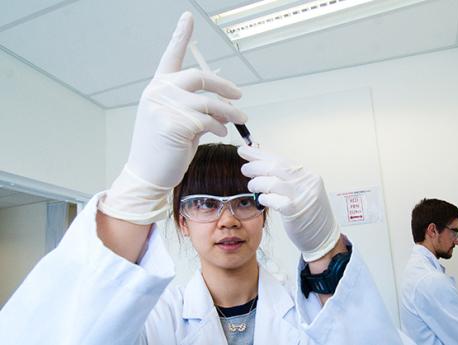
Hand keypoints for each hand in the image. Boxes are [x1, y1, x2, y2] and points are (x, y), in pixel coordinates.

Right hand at [99, 12, 246, 223]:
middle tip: (239, 95)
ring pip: (209, 102)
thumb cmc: (164, 149)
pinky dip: (219, 127)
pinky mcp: (175, 123)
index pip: (171, 55)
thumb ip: (196, 107)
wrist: (149, 173)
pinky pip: (209, 120)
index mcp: (158, 88)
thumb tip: (224, 102)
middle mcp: (159, 92)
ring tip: (238, 120)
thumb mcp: (179, 121)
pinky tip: (220, 133)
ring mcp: (165, 106)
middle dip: (224, 86)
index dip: (181, 35)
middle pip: (199, 77)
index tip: (188, 17)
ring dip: (229, 112)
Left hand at [238, 145, 340, 261]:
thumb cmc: (311, 215)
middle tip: (244, 168)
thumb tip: (264, 166)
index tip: (245, 150)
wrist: (324, 236)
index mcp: (308, 175)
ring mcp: (301, 195)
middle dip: (255, 166)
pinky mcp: (294, 210)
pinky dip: (263, 198)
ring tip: (252, 186)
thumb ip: (288, 180)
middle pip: (274, 166)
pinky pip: (272, 199)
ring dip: (256, 183)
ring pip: (271, 181)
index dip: (259, 153)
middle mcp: (306, 182)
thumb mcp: (303, 191)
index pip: (280, 159)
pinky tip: (261, 200)